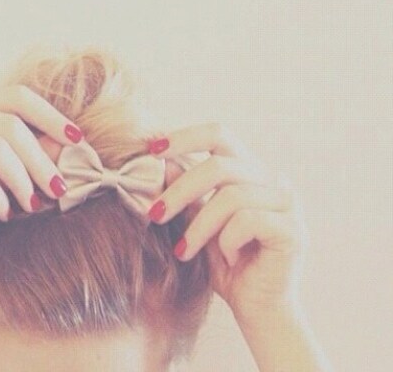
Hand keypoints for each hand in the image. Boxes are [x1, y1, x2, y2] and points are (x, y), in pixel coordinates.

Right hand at [0, 85, 83, 259]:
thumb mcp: (3, 170)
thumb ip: (31, 149)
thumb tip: (72, 141)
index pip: (15, 97)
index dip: (51, 116)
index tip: (78, 139)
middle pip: (10, 124)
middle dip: (42, 158)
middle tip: (59, 187)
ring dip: (24, 180)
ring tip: (33, 205)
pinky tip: (5, 213)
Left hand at [146, 123, 308, 325]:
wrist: (257, 310)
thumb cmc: (225, 263)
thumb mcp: (195, 221)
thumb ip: (185, 192)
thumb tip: (162, 161)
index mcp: (249, 170)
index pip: (219, 135)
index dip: (185, 137)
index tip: (152, 149)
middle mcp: (271, 179)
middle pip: (219, 164)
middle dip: (180, 190)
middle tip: (154, 214)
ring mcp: (286, 203)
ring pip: (230, 195)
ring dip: (199, 226)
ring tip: (184, 251)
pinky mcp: (292, 230)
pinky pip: (248, 220)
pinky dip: (227, 240)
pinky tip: (228, 258)